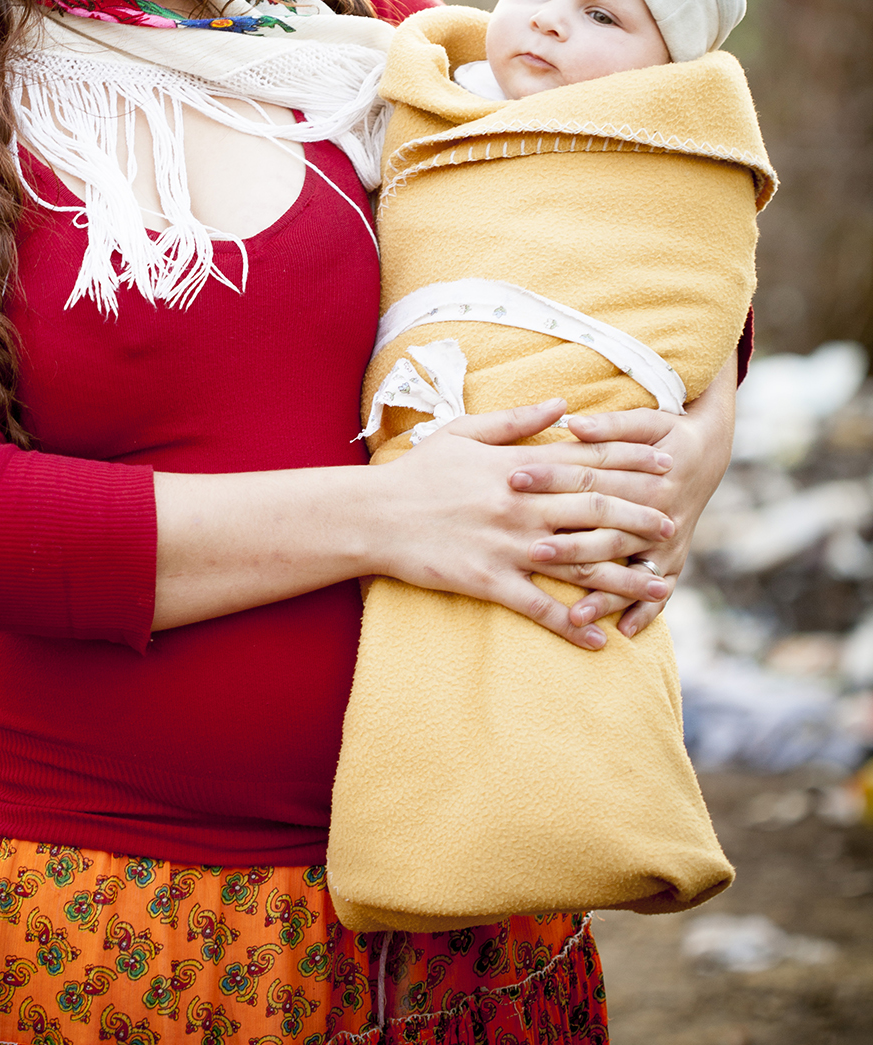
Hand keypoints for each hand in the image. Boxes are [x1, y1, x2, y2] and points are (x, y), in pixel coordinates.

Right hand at [376, 398, 675, 649]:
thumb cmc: (418, 472)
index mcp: (518, 468)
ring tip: (659, 586)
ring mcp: (508, 547)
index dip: (631, 462)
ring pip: (579, 562)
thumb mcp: (465, 432)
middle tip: (672, 525)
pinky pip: (539, 608)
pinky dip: (571, 626)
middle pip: (594, 511)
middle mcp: (521, 507)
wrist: (373, 516)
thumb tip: (564, 404)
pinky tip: (601, 641)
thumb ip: (518, 421)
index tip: (666, 464)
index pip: (588, 461)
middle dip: (639, 517)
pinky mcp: (490, 583)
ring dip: (623, 576)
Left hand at [509, 356, 737, 638]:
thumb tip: (573, 424)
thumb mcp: (646, 419)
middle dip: (570, 545)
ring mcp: (667, 542)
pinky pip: (660, 591)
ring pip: (631, 572)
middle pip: (607, 533)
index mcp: (646, 477)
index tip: (514, 478)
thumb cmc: (666, 431)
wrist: (709, 452)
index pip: (590, 478)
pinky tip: (624, 632)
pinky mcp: (673, 559)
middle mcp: (658, 515)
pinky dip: (645, 612)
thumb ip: (610, 424)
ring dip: (604, 594)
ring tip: (575, 615)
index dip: (551, 476)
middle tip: (532, 553)